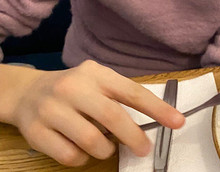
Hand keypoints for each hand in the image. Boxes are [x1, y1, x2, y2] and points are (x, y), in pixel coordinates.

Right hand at [0, 60, 183, 165]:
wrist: (27, 92)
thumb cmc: (75, 89)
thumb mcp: (98, 81)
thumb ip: (121, 95)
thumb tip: (157, 117)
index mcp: (96, 74)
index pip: (132, 92)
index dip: (158, 108)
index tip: (177, 121)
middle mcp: (73, 88)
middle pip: (112, 117)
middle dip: (134, 137)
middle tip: (145, 149)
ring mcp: (52, 110)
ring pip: (91, 141)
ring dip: (106, 150)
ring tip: (106, 146)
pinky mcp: (36, 132)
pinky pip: (70, 156)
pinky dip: (83, 159)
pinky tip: (83, 150)